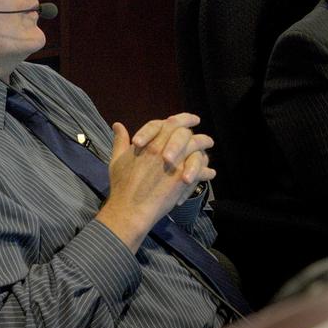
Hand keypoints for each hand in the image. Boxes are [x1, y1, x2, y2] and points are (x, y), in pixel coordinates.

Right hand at [97, 113, 214, 250]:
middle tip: (201, 132)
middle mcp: (164, 150)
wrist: (130, 208)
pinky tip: (210, 173)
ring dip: (205, 144)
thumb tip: (117, 125)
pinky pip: (200, 171)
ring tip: (209, 145)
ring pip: (196, 148)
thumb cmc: (121, 185)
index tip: (192, 119)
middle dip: (197, 131)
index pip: (170, 123)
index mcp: (149, 143)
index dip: (183, 119)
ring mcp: (175, 164)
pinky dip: (206, 172)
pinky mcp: (183, 180)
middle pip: (185, 133)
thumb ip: (120, 141)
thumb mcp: (117, 159)